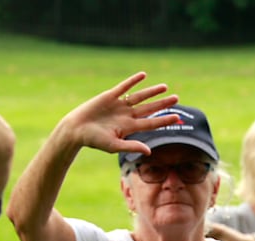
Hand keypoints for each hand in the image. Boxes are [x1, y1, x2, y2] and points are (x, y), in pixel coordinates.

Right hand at [60, 73, 180, 157]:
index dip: (164, 119)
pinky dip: (133, 81)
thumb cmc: (94, 141)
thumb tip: (149, 152)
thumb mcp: (114, 146)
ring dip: (152, 92)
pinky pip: (124, 87)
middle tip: (177, 98)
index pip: (151, 123)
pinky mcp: (110, 96)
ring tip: (165, 87)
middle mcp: (127, 115)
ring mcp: (119, 105)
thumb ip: (132, 146)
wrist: (76, 129)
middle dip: (163, 103)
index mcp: (130, 128)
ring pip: (140, 97)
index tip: (177, 117)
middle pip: (149, 108)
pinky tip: (143, 75)